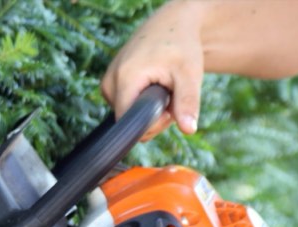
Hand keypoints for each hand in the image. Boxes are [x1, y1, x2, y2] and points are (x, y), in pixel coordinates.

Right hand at [100, 1, 206, 138]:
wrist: (171, 25)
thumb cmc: (181, 47)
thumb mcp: (190, 74)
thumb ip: (187, 102)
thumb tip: (189, 130)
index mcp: (125, 79)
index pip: (129, 122)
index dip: (152, 124)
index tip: (170, 109)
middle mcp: (110, 82)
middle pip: (129, 121)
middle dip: (154, 118)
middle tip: (171, 96)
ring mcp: (107, 83)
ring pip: (128, 115)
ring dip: (149, 111)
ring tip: (163, 87)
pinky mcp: (110, 84)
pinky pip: (125, 106)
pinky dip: (142, 103)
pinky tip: (153, 87)